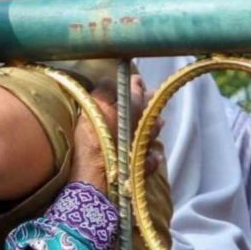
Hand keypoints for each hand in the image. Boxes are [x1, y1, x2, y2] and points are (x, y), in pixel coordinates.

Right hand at [70, 75, 163, 191]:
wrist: (99, 170)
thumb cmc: (95, 134)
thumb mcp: (92, 105)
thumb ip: (103, 90)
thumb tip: (110, 82)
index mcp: (133, 105)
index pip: (136, 88)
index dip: (135, 83)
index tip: (135, 79)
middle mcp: (144, 123)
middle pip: (149, 108)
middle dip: (148, 100)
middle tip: (148, 95)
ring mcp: (145, 144)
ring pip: (154, 130)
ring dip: (154, 124)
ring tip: (157, 121)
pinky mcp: (143, 165)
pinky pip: (150, 158)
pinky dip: (151, 154)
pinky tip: (154, 154)